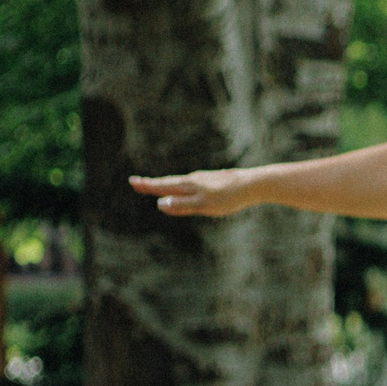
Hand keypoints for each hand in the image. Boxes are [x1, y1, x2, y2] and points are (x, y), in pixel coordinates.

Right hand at [131, 169, 260, 216]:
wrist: (254, 185)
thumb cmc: (229, 197)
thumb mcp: (204, 205)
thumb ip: (182, 205)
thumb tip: (159, 204)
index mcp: (189, 185)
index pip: (163, 186)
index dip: (148, 186)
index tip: (132, 182)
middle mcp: (194, 180)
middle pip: (170, 183)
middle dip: (153, 184)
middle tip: (137, 182)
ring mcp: (204, 180)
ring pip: (181, 183)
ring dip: (167, 184)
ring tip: (157, 186)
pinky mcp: (215, 181)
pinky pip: (193, 184)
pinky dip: (182, 186)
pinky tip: (188, 188)